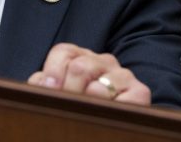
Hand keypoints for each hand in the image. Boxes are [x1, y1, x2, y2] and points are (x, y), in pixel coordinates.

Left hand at [27, 43, 151, 105]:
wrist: (116, 128)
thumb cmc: (82, 111)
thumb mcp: (61, 95)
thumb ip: (47, 85)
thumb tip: (40, 84)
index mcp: (83, 58)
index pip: (64, 52)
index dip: (52, 73)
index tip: (48, 92)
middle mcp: (106, 62)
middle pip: (79, 67)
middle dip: (68, 94)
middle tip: (69, 110)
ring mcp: (124, 75)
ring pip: (97, 88)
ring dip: (88, 107)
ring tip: (88, 116)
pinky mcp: (140, 92)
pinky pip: (118, 103)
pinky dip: (108, 113)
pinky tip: (106, 117)